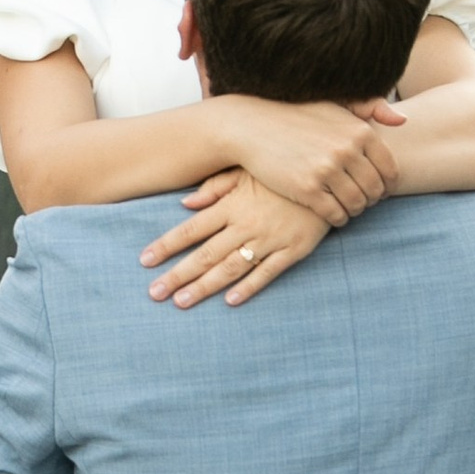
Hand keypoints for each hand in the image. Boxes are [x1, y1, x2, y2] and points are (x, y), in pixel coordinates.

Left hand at [141, 171, 329, 305]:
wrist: (329, 172)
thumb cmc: (282, 171)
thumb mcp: (246, 171)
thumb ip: (215, 187)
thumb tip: (185, 204)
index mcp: (232, 204)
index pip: (192, 229)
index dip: (167, 245)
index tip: (145, 261)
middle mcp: (247, 224)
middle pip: (206, 254)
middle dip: (178, 275)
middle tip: (154, 293)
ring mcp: (270, 239)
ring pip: (232, 267)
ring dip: (205, 286)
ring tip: (182, 302)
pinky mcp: (293, 250)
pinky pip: (268, 272)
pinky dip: (249, 287)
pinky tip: (229, 301)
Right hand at [218, 96, 401, 223]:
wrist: (252, 125)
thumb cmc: (297, 114)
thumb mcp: (335, 104)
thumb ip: (370, 108)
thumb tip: (403, 120)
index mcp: (359, 131)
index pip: (389, 170)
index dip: (387, 185)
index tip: (378, 190)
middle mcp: (346, 151)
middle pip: (375, 190)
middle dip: (371, 199)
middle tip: (361, 201)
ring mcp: (327, 171)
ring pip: (357, 204)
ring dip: (355, 210)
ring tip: (348, 207)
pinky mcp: (307, 190)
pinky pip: (336, 214)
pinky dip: (338, 218)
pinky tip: (333, 214)